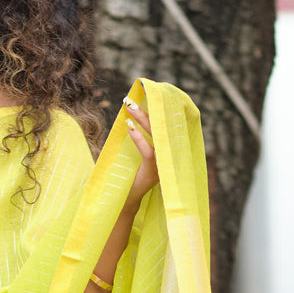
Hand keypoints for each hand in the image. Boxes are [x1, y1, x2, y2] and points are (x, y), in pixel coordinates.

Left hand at [122, 95, 157, 213]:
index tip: (148, 92)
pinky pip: (148, 150)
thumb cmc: (128, 174)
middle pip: (161, 124)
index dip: (160, 107)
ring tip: (129, 106)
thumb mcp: (136, 153)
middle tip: (132, 97)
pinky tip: (129, 126)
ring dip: (142, 118)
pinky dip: (138, 137)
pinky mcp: (154, 170)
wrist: (125, 200)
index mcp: (166, 148)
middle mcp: (168, 153)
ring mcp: (163, 162)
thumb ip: (140, 138)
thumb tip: (131, 116)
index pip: (166, 123)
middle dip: (148, 108)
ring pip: (155, 134)